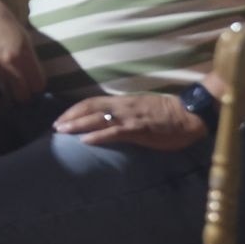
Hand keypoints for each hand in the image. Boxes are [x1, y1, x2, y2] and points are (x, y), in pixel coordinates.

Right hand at [0, 9, 45, 112]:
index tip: (35, 84)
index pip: (39, 83)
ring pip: (9, 97)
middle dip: (27, 95)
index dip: (38, 86)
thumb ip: (29, 55)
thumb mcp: (23, 35)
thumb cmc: (1, 19)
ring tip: (14, 101)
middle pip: (25, 94)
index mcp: (24, 55)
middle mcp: (10, 66)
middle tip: (25, 92)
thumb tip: (34, 72)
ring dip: (13, 100)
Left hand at [54, 93, 208, 150]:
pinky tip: (85, 141)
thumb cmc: (168, 114)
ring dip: (77, 125)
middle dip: (70, 116)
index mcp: (122, 102)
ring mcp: (129, 118)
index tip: (62, 117)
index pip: (92, 102)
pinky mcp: (138, 130)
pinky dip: (97, 136)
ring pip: (97, 118)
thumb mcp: (140, 109)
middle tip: (56, 126)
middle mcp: (121, 107)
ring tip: (62, 131)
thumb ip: (124, 113)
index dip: (75, 109)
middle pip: (89, 108)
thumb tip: (109, 120)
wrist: (189, 115)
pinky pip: (114, 132)